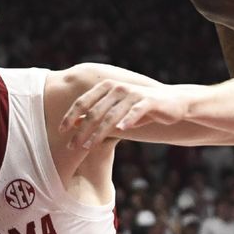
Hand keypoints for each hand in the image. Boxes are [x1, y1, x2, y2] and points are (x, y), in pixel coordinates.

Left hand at [58, 79, 187, 149]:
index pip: (84, 101)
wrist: (173, 103)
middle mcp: (118, 87)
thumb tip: (75, 123)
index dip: (71, 115)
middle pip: (95, 111)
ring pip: (111, 114)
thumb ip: (98, 115)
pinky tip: (120, 131)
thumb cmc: (141, 109)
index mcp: (107, 87)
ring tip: (89, 146)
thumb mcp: (117, 112)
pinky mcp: (148, 101)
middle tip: (72, 146)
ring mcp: (133, 93)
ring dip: (98, 131)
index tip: (61, 130)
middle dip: (82, 130)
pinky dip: (127, 120)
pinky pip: (134, 111)